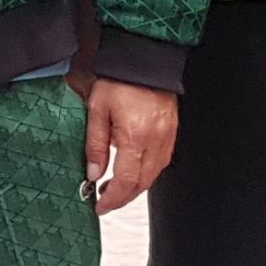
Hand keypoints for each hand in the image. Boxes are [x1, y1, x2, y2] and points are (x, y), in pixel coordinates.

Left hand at [84, 78, 177, 214]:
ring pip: (153, 176)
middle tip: (105, 201)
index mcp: (134, 137)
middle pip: (141, 184)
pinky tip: (134, 171)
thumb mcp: (97, 109)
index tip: (99, 206)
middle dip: (123, 198)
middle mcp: (155, 141)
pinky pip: (161, 162)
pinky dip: (147, 173)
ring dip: (135, 187)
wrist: (145, 59)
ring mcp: (167, 137)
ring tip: (115, 188)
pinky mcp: (171, 132)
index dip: (112, 199)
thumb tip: (93, 173)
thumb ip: (95, 144)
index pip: (124, 181)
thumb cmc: (120, 80)